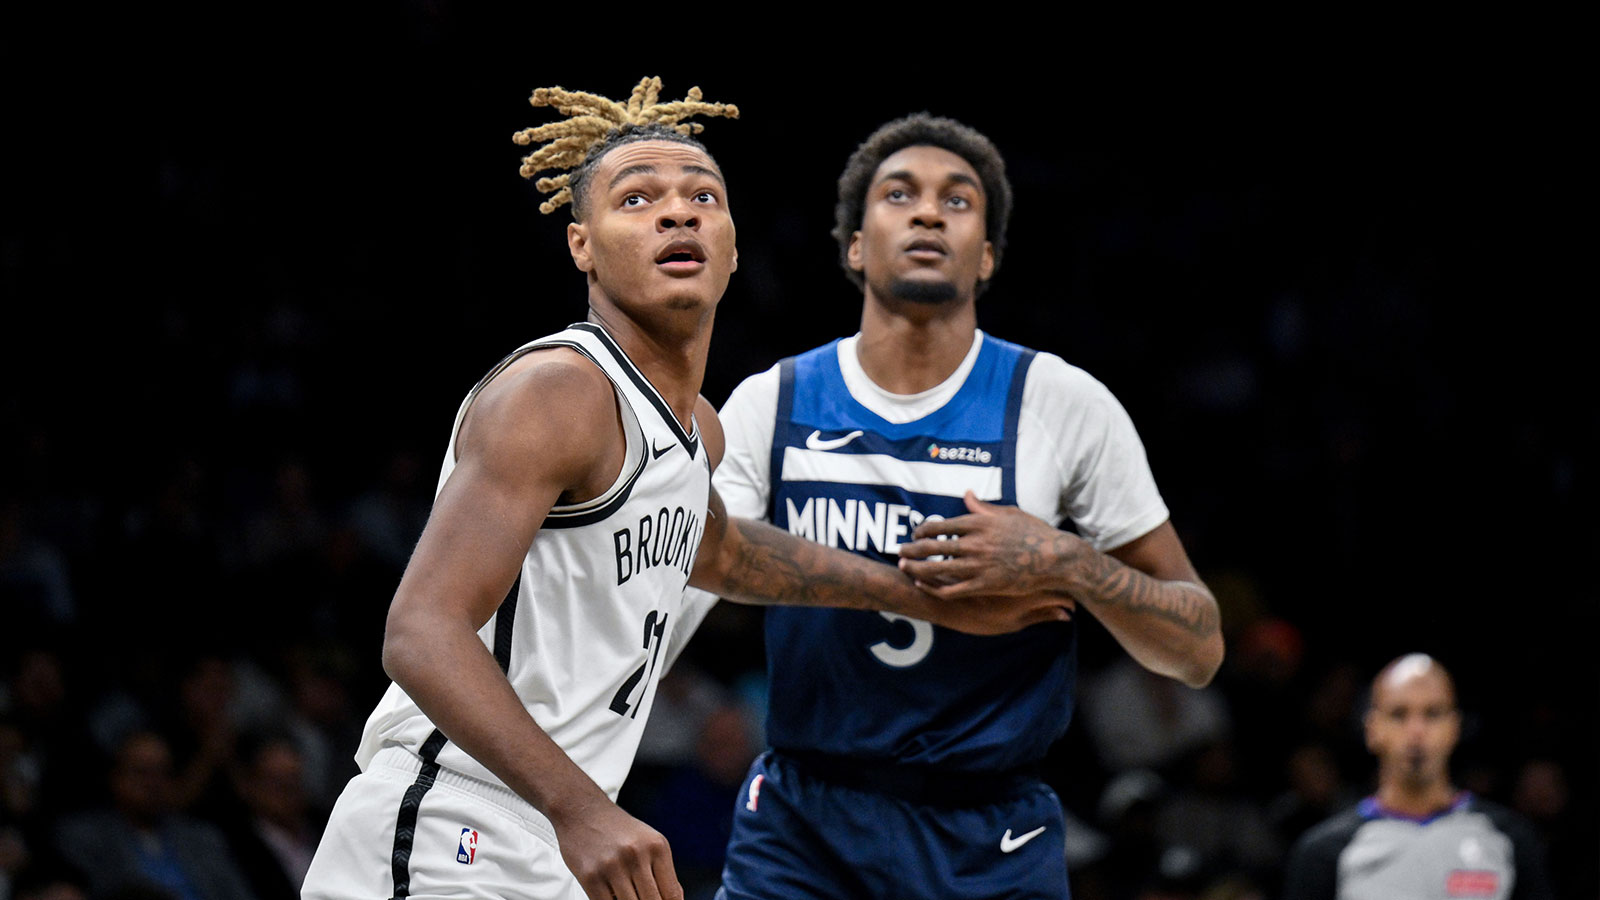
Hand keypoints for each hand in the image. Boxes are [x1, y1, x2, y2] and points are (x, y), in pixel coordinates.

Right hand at [551, 795, 682, 899]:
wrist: (581, 809)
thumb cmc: (616, 828)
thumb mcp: (647, 840)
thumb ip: (661, 870)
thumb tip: (674, 898)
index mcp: (657, 846)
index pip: (672, 894)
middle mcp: (637, 855)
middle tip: (643, 899)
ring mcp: (613, 866)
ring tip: (628, 896)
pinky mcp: (590, 876)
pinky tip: (612, 896)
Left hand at [897, 492, 1078, 633]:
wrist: (1054, 559)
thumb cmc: (1034, 533)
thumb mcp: (1009, 513)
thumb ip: (983, 507)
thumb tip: (967, 495)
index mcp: (979, 523)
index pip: (940, 525)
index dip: (922, 530)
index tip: (916, 533)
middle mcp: (975, 543)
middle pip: (932, 546)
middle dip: (911, 549)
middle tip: (899, 551)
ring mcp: (979, 565)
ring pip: (937, 568)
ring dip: (916, 568)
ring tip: (903, 567)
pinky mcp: (985, 585)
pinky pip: (952, 589)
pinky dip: (934, 587)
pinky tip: (923, 585)